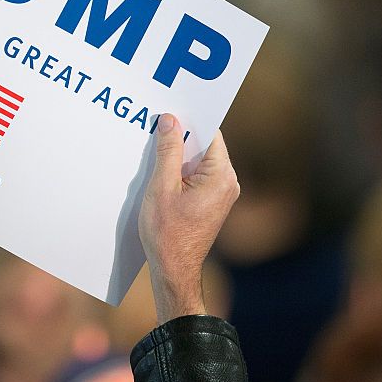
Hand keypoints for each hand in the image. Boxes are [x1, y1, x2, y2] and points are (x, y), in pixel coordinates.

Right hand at [139, 113, 239, 323]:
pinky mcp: (211, 202)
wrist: (174, 270)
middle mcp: (228, 182)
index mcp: (221, 176)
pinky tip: (160, 173)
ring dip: (177, 156)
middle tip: (156, 127)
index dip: (189, 121)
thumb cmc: (168, 234)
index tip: (170, 111)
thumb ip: (168, 152)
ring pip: (198, 161)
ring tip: (154, 152)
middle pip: (204, 146)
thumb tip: (171, 121)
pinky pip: (196, 175)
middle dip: (180, 138)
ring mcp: (221, 193)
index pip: (210, 134)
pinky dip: (179, 171)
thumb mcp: (162, 188)